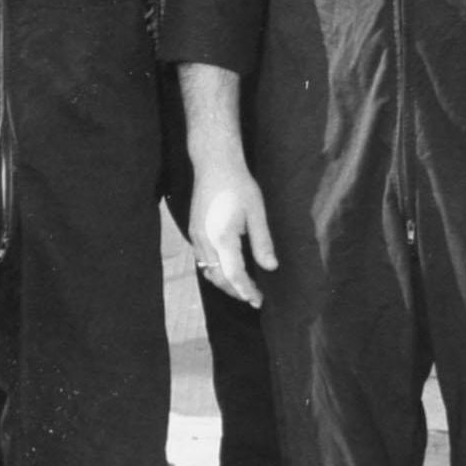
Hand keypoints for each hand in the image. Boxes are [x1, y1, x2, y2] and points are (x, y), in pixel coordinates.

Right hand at [188, 156, 274, 308]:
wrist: (214, 165)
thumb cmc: (239, 185)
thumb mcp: (257, 213)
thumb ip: (262, 242)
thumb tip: (271, 267)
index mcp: (222, 238)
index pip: (234, 275)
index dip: (247, 290)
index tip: (259, 300)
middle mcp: (204, 241)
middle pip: (218, 278)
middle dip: (235, 291)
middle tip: (254, 298)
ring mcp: (196, 237)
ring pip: (208, 271)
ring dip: (225, 283)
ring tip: (244, 288)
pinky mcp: (194, 232)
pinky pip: (203, 260)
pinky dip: (215, 271)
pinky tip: (229, 270)